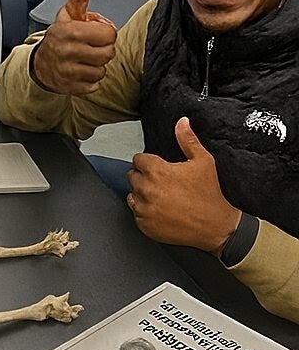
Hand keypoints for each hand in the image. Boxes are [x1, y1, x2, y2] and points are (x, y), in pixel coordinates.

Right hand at [32, 0, 117, 93]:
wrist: (40, 64)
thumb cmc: (59, 36)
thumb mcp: (68, 13)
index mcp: (70, 31)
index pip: (109, 35)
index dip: (105, 33)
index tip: (94, 32)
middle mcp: (68, 52)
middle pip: (108, 53)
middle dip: (102, 49)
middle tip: (90, 46)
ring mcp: (68, 71)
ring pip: (102, 70)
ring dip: (97, 65)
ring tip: (84, 58)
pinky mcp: (70, 87)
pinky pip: (95, 85)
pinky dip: (90, 80)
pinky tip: (81, 71)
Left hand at [126, 117, 241, 253]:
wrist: (217, 226)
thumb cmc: (209, 194)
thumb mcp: (203, 162)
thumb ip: (188, 140)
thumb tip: (182, 122)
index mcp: (156, 171)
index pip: (138, 160)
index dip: (149, 162)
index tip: (159, 168)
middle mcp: (146, 189)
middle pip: (133, 176)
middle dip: (145, 177)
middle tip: (163, 183)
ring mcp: (144, 208)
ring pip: (132, 195)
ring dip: (142, 194)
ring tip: (163, 197)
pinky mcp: (144, 225)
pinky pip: (137, 213)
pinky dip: (145, 212)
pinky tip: (161, 210)